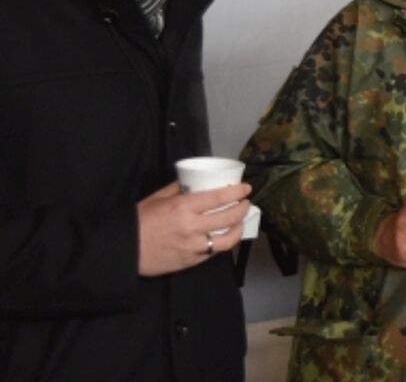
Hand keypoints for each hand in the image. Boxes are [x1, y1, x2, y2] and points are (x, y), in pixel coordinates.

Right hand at [137, 181, 251, 276]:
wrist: (123, 251)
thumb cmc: (138, 221)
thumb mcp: (157, 198)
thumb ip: (177, 189)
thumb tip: (194, 181)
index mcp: (183, 207)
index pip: (219, 198)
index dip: (237, 192)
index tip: (246, 188)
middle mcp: (192, 227)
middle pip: (228, 217)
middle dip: (242, 208)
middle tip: (246, 202)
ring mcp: (193, 246)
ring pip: (227, 239)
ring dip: (238, 228)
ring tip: (240, 221)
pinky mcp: (191, 261)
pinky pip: (214, 252)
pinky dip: (223, 243)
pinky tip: (225, 236)